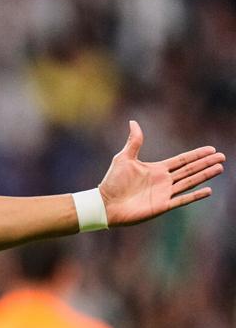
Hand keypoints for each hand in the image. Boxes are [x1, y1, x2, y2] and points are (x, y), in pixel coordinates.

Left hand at [99, 120, 223, 225]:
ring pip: (189, 182)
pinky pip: (182, 200)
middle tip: (222, 157)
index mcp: (157, 169)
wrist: (105, 204)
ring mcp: (164, 193)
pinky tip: (208, 190)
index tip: (211, 149)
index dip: (196, 155)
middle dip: (206, 163)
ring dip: (205, 175)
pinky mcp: (161, 206)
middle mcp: (163, 181)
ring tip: (219, 168)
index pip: (182, 160)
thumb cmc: (112, 182)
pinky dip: (195, 196)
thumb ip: (134, 141)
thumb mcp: (124, 158)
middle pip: (190, 170)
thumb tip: (133, 122)